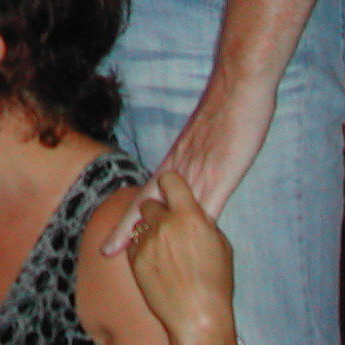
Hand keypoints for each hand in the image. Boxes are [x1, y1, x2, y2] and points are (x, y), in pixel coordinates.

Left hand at [101, 80, 275, 255]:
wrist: (238, 87)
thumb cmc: (224, 112)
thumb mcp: (201, 139)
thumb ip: (192, 161)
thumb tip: (185, 180)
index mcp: (175, 160)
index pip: (144, 194)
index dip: (128, 217)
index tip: (113, 236)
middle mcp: (181, 168)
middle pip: (147, 204)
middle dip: (128, 229)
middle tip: (107, 252)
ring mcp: (200, 171)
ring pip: (171, 210)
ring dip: (156, 233)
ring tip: (139, 257)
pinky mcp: (222, 172)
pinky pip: (208, 204)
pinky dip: (199, 226)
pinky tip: (194, 246)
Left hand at [122, 172, 239, 344]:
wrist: (197, 318)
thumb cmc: (215, 283)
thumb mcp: (220, 245)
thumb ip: (202, 222)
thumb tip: (191, 212)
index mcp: (189, 216)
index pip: (170, 180)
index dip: (171, 185)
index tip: (173, 192)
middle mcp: (164, 224)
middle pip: (151, 202)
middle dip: (159, 212)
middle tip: (169, 227)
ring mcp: (146, 242)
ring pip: (140, 223)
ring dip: (150, 230)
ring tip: (164, 249)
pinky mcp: (134, 259)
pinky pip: (133, 242)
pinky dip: (141, 247)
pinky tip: (156, 262)